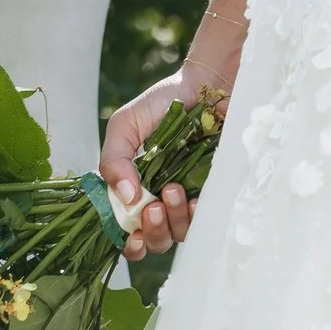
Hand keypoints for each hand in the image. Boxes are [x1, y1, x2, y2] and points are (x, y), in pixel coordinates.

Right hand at [100, 75, 200, 258]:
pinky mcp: (216, 191)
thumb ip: (114, 160)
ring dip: (174, 220)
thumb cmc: (163, 103)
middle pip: (156, 241)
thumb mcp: (125, 125)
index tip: (132, 236)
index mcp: (135, 189)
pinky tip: (196, 198)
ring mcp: (191, 198)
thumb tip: (125, 198)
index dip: (130, 244)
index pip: (129, 232)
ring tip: (175, 189)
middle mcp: (162, 199)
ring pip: (181, 233)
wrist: (208, 85)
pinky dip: (199, 214)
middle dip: (153, 232)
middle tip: (153, 206)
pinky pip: (208, 218)